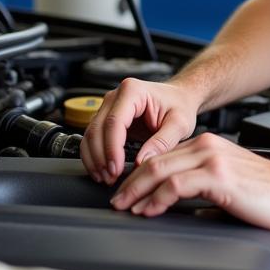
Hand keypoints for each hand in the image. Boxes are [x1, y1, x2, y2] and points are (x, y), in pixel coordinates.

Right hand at [80, 77, 198, 184]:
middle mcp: (115, 96)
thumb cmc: (180, 106)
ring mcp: (108, 106)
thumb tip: (141, 162)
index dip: (112, 148)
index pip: (114, 122)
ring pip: (90, 134)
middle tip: (110, 178)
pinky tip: (101, 170)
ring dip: (94, 159)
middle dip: (101, 157)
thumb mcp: (180, 124)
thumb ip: (162, 142)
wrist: (179, 98)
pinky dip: (94, 156)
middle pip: (97, 128)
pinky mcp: (106, 118)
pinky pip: (93, 138)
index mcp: (133, 91)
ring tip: (105, 178)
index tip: (116, 169)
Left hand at [110, 133, 269, 231]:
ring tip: (126, 207)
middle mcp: (206, 146)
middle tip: (116, 201)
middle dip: (130, 183)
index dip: (138, 175)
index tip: (127, 192)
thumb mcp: (228, 182)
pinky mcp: (217, 176)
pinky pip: (176, 185)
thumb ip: (203, 185)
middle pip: (154, 161)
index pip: (162, 156)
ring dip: (137, 191)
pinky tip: (149, 210)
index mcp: (207, 145)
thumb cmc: (269, 192)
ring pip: (159, 171)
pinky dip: (157, 198)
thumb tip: (180, 206)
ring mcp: (211, 159)